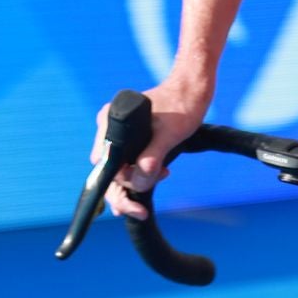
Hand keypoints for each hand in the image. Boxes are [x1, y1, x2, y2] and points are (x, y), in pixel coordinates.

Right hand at [93, 81, 208, 220]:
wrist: (193, 89)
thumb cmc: (181, 105)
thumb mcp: (168, 133)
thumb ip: (152, 158)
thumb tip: (137, 184)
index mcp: (109, 123)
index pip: (105, 166)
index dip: (120, 187)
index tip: (135, 205)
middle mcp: (109, 129)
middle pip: (109, 172)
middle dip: (127, 190)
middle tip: (143, 208)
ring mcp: (119, 134)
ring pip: (120, 170)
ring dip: (136, 182)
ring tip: (162, 177)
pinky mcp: (132, 139)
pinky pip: (129, 163)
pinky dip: (140, 174)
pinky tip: (158, 176)